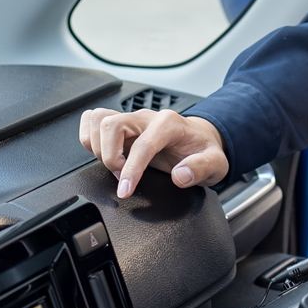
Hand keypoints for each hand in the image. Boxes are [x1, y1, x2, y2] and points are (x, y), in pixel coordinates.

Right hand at [77, 107, 228, 197]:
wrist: (201, 139)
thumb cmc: (204, 150)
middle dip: (110, 155)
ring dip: (98, 147)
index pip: (142, 144)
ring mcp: (131, 120)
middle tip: (122, 176)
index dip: (131, 169)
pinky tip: (106, 155)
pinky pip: (92, 121)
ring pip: (97, 119)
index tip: (125, 189)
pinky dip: (91, 139)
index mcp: (169, 123)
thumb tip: (180, 176)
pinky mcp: (121, 126)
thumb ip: (201, 168)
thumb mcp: (216, 163)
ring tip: (115, 166)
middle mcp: (146, 118)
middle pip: (110, 124)